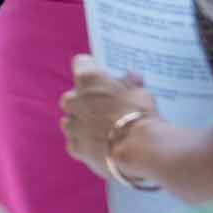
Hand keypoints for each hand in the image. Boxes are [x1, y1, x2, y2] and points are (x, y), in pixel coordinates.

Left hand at [60, 56, 159, 178]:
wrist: (139, 149)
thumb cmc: (141, 115)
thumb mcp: (141, 93)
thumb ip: (130, 83)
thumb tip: (131, 75)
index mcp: (88, 79)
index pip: (82, 63)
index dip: (93, 69)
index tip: (102, 77)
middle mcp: (72, 99)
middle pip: (74, 95)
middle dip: (87, 100)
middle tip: (107, 109)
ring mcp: (70, 123)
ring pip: (72, 119)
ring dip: (84, 122)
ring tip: (106, 131)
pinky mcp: (73, 145)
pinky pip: (76, 141)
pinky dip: (86, 143)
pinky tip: (103, 146)